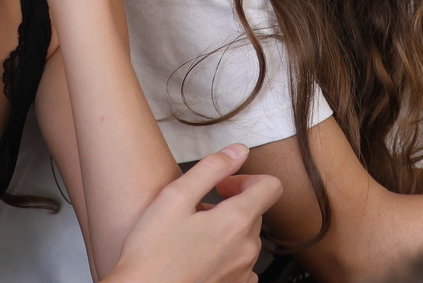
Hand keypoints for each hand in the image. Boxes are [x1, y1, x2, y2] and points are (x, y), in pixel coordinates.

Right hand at [105, 144, 283, 282]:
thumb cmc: (152, 255)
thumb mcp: (175, 197)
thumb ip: (212, 168)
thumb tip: (237, 152)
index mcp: (236, 222)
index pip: (271, 186)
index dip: (246, 178)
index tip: (224, 186)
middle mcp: (246, 250)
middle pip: (255, 212)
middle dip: (231, 204)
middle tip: (199, 208)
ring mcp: (242, 273)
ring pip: (246, 239)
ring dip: (228, 231)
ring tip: (195, 235)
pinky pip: (242, 265)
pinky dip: (227, 256)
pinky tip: (201, 256)